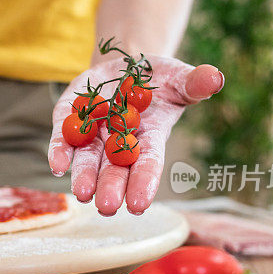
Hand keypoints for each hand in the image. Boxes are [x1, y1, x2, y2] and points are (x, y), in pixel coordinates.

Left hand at [48, 55, 223, 215]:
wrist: (126, 65)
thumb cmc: (160, 79)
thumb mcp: (180, 78)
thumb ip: (195, 83)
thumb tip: (215, 77)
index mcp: (150, 136)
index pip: (148, 162)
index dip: (144, 182)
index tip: (139, 205)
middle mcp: (119, 140)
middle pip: (114, 169)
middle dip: (111, 187)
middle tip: (106, 207)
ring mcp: (94, 131)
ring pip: (87, 160)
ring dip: (84, 177)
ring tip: (82, 195)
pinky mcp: (70, 117)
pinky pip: (63, 137)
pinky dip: (59, 151)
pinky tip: (57, 165)